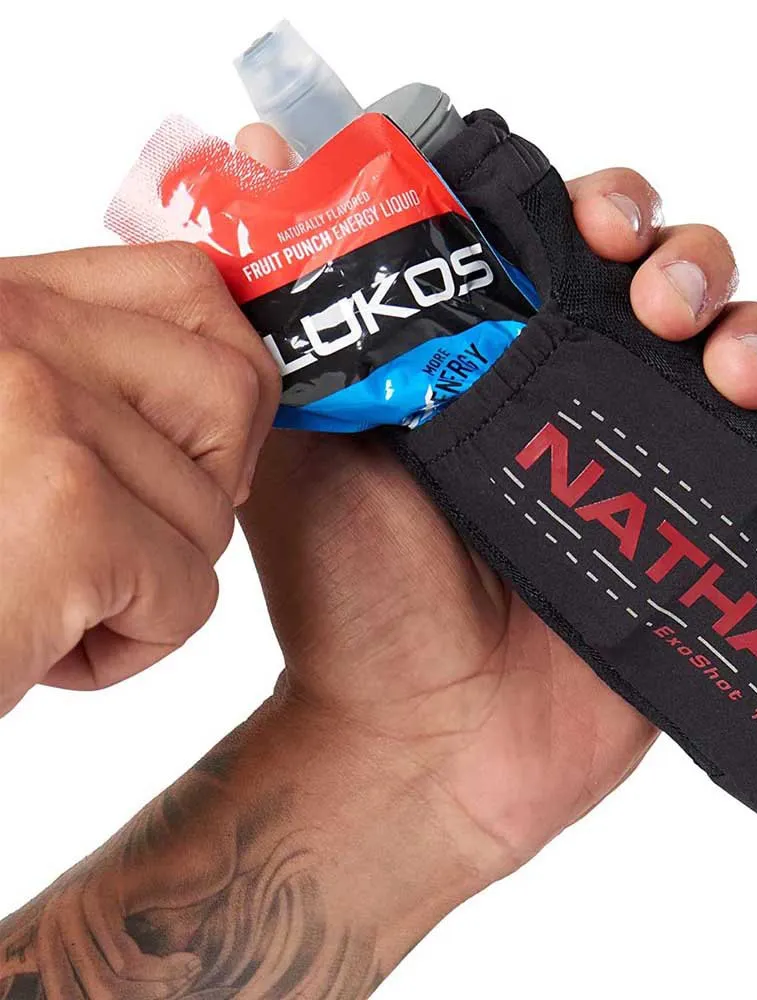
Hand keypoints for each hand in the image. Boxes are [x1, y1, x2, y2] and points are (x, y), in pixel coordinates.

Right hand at [0, 245, 279, 716]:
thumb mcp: (6, 426)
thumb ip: (89, 384)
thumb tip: (236, 394)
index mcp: (1, 301)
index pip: (187, 287)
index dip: (226, 383)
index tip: (196, 450)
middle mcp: (12, 328)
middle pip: (231, 389)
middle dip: (207, 488)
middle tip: (125, 535)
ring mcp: (37, 410)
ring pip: (213, 508)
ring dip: (153, 583)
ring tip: (47, 598)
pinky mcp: (65, 511)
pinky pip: (191, 592)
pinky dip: (135, 644)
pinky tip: (39, 646)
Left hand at [236, 125, 756, 882]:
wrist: (423, 741)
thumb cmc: (355, 597)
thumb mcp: (308, 435)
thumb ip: (303, 314)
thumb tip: (259, 161)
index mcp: (502, 361)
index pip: (577, 244)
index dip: (603, 210)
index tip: (596, 225)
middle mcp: (583, 400)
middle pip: (675, 282)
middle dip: (690, 264)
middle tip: (660, 305)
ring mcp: (651, 467)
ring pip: (742, 354)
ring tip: (731, 375)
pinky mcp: (705, 540)